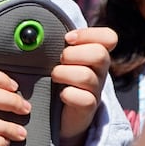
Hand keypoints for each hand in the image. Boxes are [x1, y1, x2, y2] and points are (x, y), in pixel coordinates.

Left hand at [54, 26, 116, 145]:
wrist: (60, 114)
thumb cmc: (59, 79)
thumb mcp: (62, 58)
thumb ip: (58, 43)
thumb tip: (35, 31)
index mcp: (96, 54)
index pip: (109, 37)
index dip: (89, 34)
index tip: (68, 39)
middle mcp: (100, 71)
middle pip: (100, 54)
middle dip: (73, 54)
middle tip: (60, 60)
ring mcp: (96, 90)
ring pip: (87, 76)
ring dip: (64, 73)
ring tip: (55, 76)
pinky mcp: (89, 108)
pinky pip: (84, 99)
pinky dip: (69, 95)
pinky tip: (61, 95)